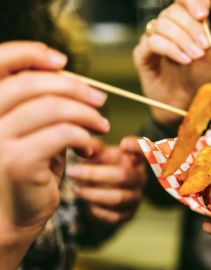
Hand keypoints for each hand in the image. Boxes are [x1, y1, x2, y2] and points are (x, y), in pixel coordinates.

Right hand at [0, 41, 108, 267]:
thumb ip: (40, 101)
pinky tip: (89, 148)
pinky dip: (84, 137)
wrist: (14, 213)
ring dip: (87, 114)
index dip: (31, 54)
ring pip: (53, 108)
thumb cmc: (28, 165)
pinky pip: (63, 134)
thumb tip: (66, 73)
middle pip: (33, 83)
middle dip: (75, 87)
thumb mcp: (31, 127)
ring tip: (101, 126)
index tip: (62, 61)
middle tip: (100, 100)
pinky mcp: (17, 161)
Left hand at [67, 137, 145, 224]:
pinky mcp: (128, 215)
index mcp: (136, 160)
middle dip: (94, 174)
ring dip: (92, 193)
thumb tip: (83, 141)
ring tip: (75, 188)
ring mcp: (135, 197)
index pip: (146, 151)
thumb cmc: (104, 168)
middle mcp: (140, 178)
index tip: (123, 144)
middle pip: (123, 176)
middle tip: (72, 171)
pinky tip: (86, 204)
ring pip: (117, 197)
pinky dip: (97, 210)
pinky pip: (113, 215)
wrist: (105, 196)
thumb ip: (94, 147)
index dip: (137, 148)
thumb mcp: (100, 155)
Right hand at [133, 0, 210, 123]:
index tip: (203, 14)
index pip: (183, 1)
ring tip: (194, 57)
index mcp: (184, 22)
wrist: (185, 102)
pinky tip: (184, 60)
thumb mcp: (209, 56)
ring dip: (181, 40)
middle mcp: (167, 27)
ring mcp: (152, 39)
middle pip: (172, 12)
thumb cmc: (197, 78)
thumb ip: (205, 35)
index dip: (192, 2)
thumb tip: (201, 16)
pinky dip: (170, 49)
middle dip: (191, 28)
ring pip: (162, 25)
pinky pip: (152, 42)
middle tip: (203, 47)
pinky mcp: (142, 54)